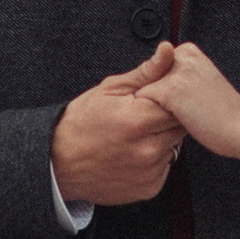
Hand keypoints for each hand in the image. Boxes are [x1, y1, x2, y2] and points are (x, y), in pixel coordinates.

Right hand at [52, 47, 184, 206]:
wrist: (59, 163)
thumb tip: (168, 51)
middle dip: (166, 118)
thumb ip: (146, 72)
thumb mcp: (110, 89)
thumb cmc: (81, 123)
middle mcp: (147, 149)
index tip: (155, 99)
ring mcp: (149, 171)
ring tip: (135, 135)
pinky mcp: (150, 187)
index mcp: (139, 120)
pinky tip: (133, 153)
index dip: (168, 98)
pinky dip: (155, 159)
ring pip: (174, 146)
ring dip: (162, 139)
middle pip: (180, 126)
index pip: (179, 103)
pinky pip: (166, 167)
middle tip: (143, 116)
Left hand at [138, 41, 239, 160]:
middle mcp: (180, 55)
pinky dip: (151, 116)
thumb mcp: (199, 83)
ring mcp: (175, 71)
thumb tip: (148, 85)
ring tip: (183, 116)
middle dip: (156, 96)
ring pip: (144, 90)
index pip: (155, 70)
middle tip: (184, 110)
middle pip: (146, 78)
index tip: (186, 101)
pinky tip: (178, 121)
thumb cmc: (223, 113)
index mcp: (189, 51)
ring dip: (153, 107)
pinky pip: (143, 102)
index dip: (164, 90)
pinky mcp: (169, 90)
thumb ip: (178, 78)